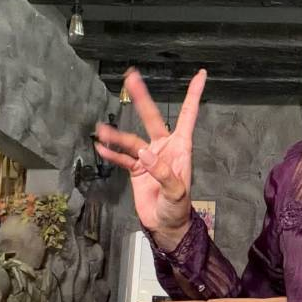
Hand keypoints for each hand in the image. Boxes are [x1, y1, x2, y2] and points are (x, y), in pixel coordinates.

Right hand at [94, 67, 206, 247]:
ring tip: (101, 130)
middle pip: (153, 118)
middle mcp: (164, 148)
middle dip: (143, 98)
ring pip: (131, 140)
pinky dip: (112, 154)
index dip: (193, 95)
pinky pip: (122, 158)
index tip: (200, 75)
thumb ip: (163, 173)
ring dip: (116, 136)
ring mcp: (149, 158)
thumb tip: (146, 155)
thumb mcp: (175, 193)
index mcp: (181, 148)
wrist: (166, 226)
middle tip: (132, 76)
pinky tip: (101, 148)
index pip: (187, 116)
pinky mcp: (137, 171)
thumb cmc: (178, 209)